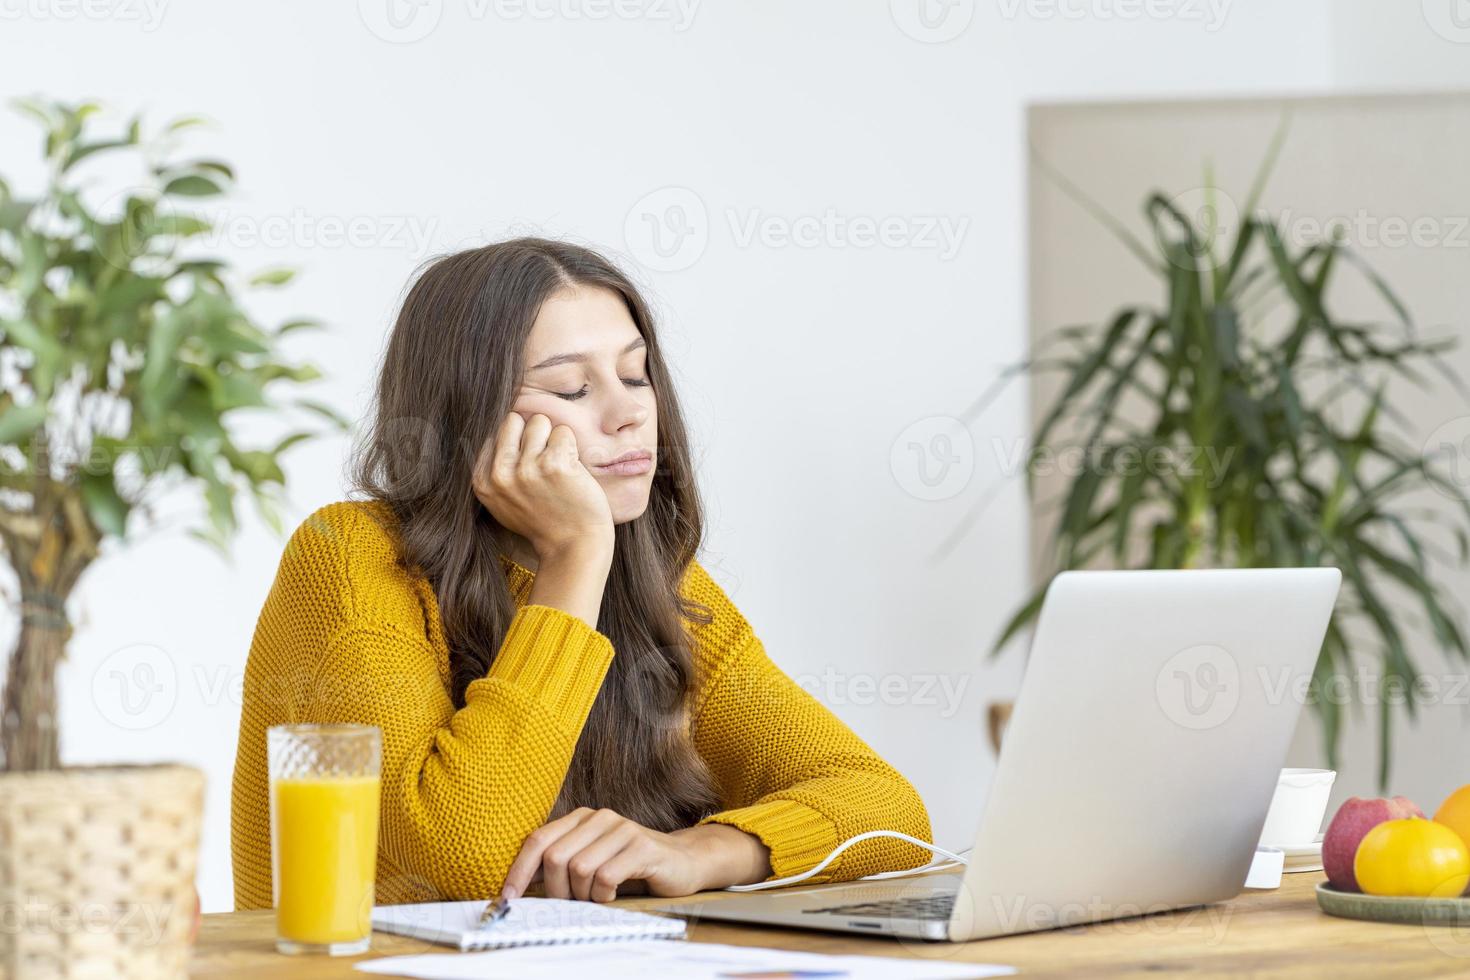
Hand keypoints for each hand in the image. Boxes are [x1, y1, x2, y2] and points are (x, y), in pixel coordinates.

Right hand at [471, 413, 613, 558]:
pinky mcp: (554, 464)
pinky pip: (564, 432)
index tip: (528, 465)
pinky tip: (572, 471)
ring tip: (558, 466)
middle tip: (545, 460)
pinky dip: (572, 447)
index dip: (517, 443)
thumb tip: (495, 431)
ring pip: (540, 422)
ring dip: (553, 439)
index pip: (495, 433)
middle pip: (514, 420)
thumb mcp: (503, 503)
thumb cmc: (544, 522)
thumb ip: (495, 470)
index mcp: (483, 481)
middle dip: (532, 434)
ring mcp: (526, 468)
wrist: (573, 547)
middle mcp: (500, 473)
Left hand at [501, 807, 771, 902]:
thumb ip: (560, 867)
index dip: (518, 871)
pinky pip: (606, 877)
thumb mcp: (591, 862)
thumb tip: (518, 888)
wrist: (682, 862)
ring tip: (595, 900)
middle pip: (555, 857)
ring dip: (582, 896)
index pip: (537, 840)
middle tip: (569, 905)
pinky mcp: (642, 846)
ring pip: (579, 869)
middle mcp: (599, 817)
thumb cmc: (630, 867)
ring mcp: (622, 829)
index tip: (507, 899)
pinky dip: (603, 896)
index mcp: (581, 818)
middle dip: (555, 891)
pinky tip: (613, 896)